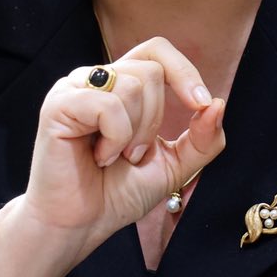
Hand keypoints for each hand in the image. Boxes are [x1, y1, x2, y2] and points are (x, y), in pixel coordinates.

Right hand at [13, 36, 227, 266]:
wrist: (80, 225)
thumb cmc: (116, 194)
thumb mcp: (173, 166)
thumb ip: (202, 139)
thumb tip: (217, 104)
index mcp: (120, 85)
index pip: (157, 50)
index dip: (184, 72)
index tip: (200, 105)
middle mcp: (96, 80)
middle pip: (151, 70)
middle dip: (155, 120)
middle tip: (134, 155)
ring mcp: (74, 88)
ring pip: (132, 84)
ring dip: (134, 134)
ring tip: (112, 157)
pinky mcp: (58, 105)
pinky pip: (108, 105)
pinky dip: (115, 138)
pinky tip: (98, 156)